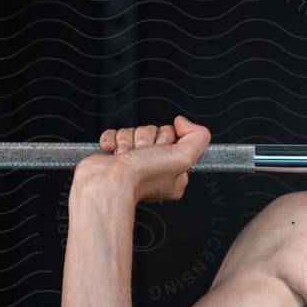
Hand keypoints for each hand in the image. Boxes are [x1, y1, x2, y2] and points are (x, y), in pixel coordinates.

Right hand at [74, 115, 211, 203]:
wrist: (108, 183)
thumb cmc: (142, 177)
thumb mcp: (185, 157)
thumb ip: (198, 137)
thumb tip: (184, 122)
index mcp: (173, 173)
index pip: (174, 138)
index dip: (167, 138)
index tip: (162, 149)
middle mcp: (153, 168)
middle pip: (153, 132)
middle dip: (146, 139)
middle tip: (143, 154)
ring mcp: (132, 163)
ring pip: (134, 131)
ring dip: (128, 140)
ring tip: (127, 156)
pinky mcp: (113, 156)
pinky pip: (115, 134)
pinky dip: (112, 140)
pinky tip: (114, 152)